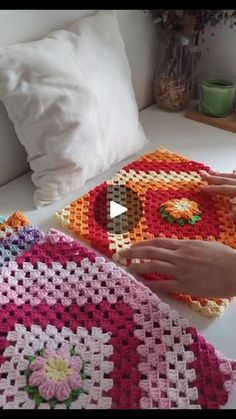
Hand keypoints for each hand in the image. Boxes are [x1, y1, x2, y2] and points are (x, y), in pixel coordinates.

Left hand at [119, 239, 235, 297]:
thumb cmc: (225, 257)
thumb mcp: (206, 245)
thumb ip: (190, 246)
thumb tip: (180, 246)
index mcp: (185, 245)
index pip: (158, 242)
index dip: (143, 244)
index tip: (133, 245)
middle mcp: (180, 255)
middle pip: (151, 252)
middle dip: (134, 252)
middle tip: (121, 254)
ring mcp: (181, 270)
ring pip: (154, 266)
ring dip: (138, 266)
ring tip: (127, 268)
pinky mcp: (186, 285)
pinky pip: (165, 284)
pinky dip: (152, 284)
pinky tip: (143, 284)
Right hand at [200, 169, 235, 218]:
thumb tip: (229, 215)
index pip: (223, 189)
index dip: (211, 189)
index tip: (200, 188)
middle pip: (226, 180)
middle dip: (213, 177)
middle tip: (201, 173)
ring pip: (232, 176)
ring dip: (222, 174)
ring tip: (213, 171)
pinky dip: (235, 174)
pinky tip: (233, 171)